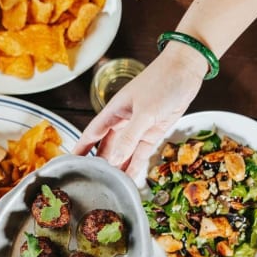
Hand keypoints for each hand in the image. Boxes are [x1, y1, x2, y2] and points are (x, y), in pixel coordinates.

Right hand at [73, 43, 205, 181]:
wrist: (186, 70)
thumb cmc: (161, 82)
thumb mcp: (144, 112)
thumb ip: (130, 137)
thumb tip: (114, 159)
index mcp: (114, 111)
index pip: (91, 133)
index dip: (81, 148)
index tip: (70, 163)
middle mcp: (123, 121)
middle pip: (107, 146)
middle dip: (101, 163)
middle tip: (94, 182)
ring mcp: (138, 128)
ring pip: (124, 152)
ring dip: (119, 167)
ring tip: (112, 186)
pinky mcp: (153, 133)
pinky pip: (141, 153)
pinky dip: (136, 165)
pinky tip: (130, 179)